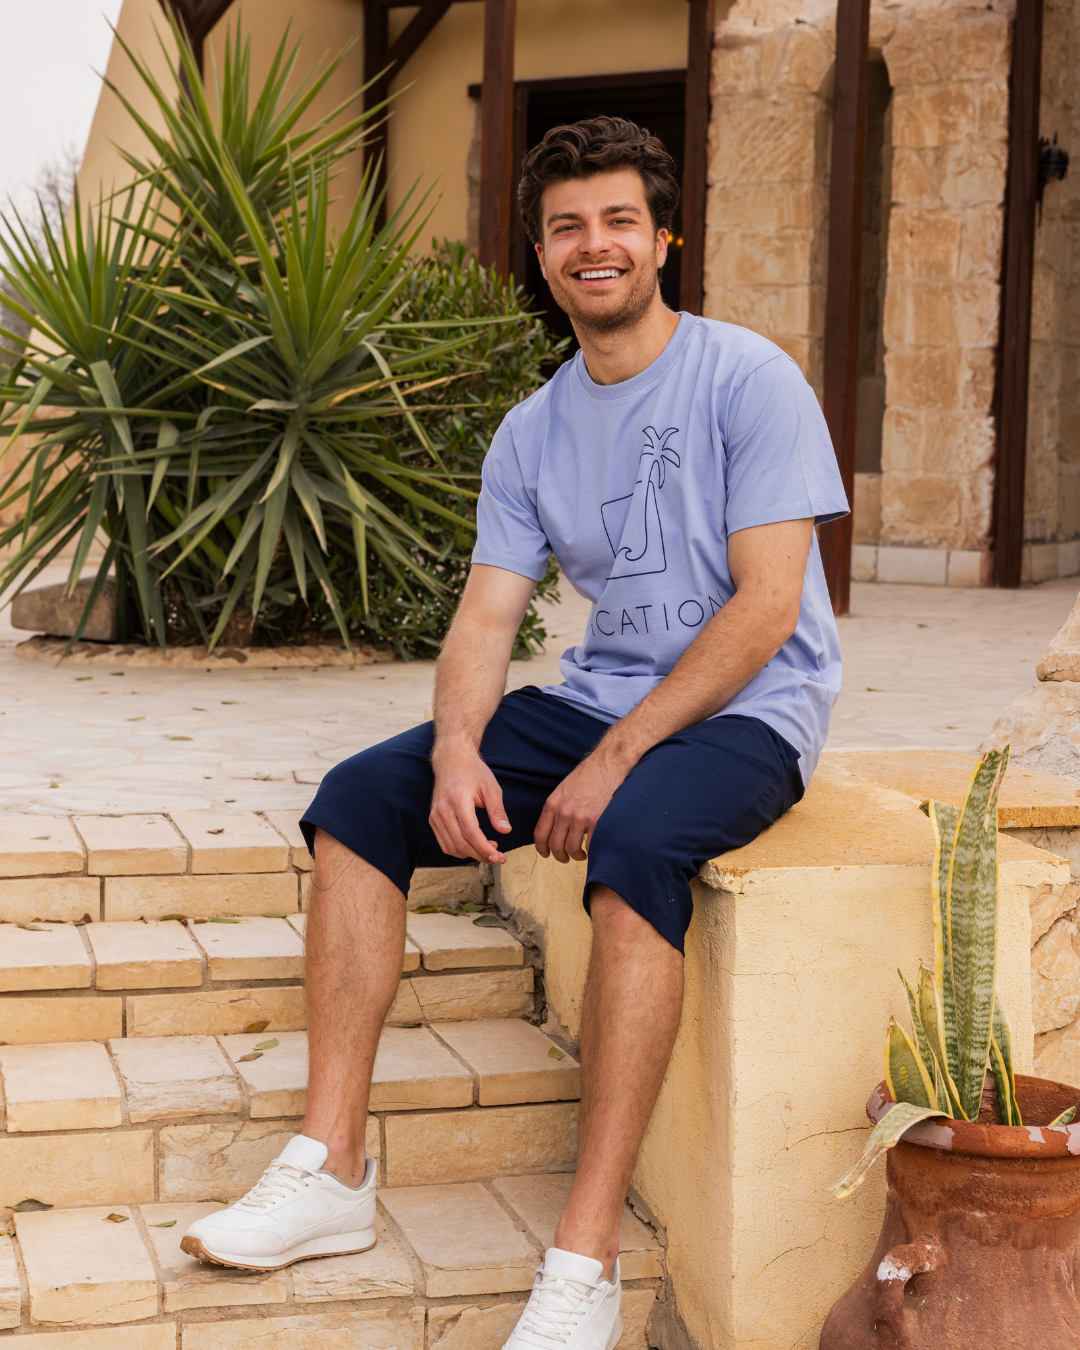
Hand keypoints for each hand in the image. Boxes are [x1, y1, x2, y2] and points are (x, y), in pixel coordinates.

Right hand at [429, 744, 511, 864]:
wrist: (452, 760)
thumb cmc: (473, 772)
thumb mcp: (491, 787)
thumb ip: (497, 811)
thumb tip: (506, 831)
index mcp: (458, 800)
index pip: (470, 832)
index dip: (484, 848)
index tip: (499, 857)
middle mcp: (443, 809)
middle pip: (460, 843)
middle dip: (480, 855)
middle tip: (498, 858)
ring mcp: (435, 815)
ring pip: (451, 847)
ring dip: (470, 855)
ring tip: (488, 850)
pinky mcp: (433, 819)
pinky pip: (444, 843)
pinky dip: (459, 850)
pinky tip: (473, 847)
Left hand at [534, 749, 627, 863]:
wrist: (608, 763)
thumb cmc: (588, 774)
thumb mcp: (564, 788)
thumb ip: (557, 807)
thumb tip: (554, 826)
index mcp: (553, 804)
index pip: (540, 834)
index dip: (542, 848)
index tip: (546, 854)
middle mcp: (564, 812)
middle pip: (555, 845)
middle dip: (559, 856)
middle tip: (565, 858)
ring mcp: (580, 817)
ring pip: (572, 848)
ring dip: (576, 855)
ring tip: (581, 854)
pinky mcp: (597, 821)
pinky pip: (590, 845)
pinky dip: (591, 850)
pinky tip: (593, 848)